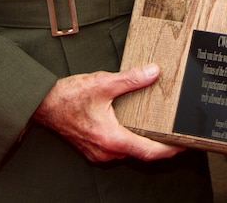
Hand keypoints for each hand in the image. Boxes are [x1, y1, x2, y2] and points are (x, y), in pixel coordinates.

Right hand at [31, 63, 183, 161]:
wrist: (44, 105)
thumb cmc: (69, 97)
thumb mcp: (104, 83)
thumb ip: (131, 79)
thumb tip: (153, 73)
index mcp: (112, 139)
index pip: (149, 151)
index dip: (169, 149)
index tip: (183, 144)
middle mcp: (106, 151)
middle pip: (140, 153)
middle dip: (159, 146)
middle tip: (175, 134)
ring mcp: (99, 152)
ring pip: (128, 151)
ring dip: (143, 142)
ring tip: (158, 129)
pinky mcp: (93, 148)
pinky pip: (117, 148)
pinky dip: (129, 139)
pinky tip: (133, 127)